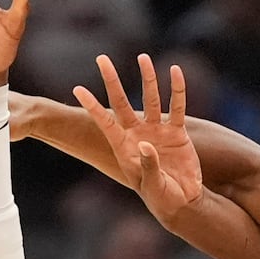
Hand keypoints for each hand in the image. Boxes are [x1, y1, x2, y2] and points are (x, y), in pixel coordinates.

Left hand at [74, 54, 201, 220]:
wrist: (181, 201)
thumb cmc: (161, 197)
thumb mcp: (151, 186)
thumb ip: (148, 166)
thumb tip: (146, 145)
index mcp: (124, 146)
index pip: (105, 121)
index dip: (92, 105)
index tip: (78, 89)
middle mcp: (137, 133)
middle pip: (122, 101)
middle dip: (112, 80)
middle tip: (101, 58)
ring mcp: (156, 131)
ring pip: (150, 98)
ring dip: (147, 78)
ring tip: (143, 57)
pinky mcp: (176, 132)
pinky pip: (177, 107)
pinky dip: (177, 90)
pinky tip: (175, 71)